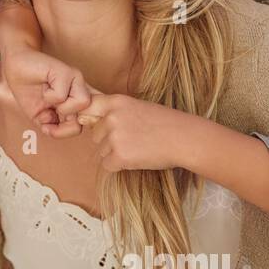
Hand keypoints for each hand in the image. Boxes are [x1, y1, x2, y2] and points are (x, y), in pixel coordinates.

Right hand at [0, 47, 91, 138]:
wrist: (15, 68)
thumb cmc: (30, 92)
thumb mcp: (44, 118)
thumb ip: (59, 127)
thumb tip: (74, 129)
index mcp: (80, 100)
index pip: (95, 119)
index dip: (74, 129)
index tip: (54, 124)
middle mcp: (83, 88)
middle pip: (90, 115)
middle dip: (66, 124)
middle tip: (51, 112)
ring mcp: (76, 78)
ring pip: (82, 103)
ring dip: (61, 107)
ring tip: (48, 97)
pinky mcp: (66, 71)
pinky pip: (62, 95)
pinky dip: (47, 96)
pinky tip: (44, 87)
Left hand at [77, 93, 192, 170]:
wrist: (185, 138)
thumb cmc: (164, 123)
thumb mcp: (137, 107)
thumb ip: (112, 112)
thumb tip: (84, 120)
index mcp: (115, 101)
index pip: (86, 108)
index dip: (91, 119)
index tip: (99, 125)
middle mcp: (111, 117)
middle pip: (95, 136)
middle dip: (108, 141)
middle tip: (133, 139)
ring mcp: (114, 137)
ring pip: (102, 151)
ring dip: (115, 154)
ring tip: (138, 147)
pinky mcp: (119, 156)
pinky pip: (107, 165)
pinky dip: (119, 166)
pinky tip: (136, 158)